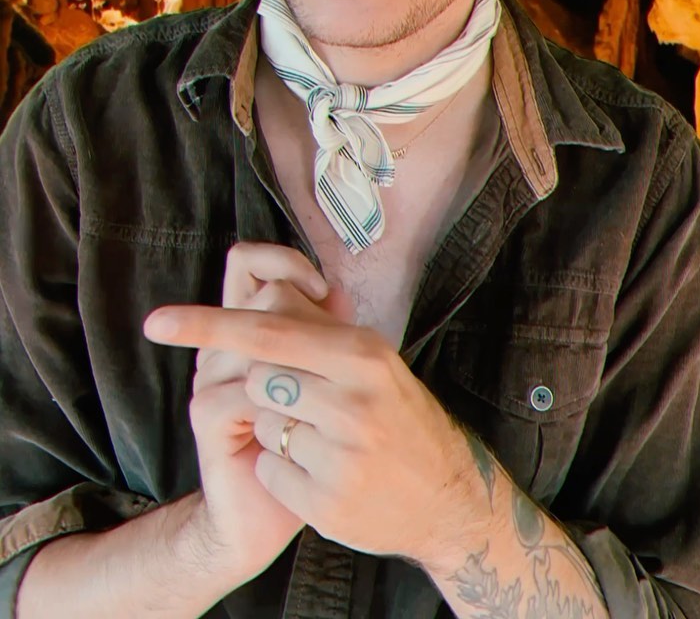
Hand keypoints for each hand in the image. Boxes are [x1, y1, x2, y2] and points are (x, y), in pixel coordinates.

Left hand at [144, 282, 488, 567]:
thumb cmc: (399, 419)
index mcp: (363, 353)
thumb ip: (321, 333)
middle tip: (307, 407)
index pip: (270, 330)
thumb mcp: (374, 365)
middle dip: (269, 392)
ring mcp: (344, 452)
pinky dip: (285, 475)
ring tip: (322, 440)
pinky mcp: (330, 500)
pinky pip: (271, 472)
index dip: (208, 324)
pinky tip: (322, 475)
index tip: (159, 322)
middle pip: (259, 378)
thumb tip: (266, 290)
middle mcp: (356, 398)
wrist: (448, 497)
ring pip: (263, 424)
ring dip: (278, 431)